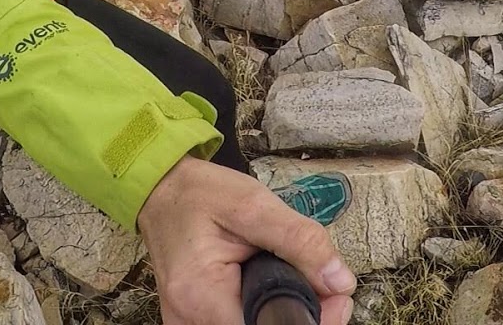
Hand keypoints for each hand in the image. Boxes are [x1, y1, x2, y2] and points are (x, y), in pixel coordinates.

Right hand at [137, 157, 353, 324]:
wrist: (162, 191)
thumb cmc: (200, 194)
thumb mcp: (253, 203)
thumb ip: (299, 240)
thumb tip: (341, 281)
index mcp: (202, 295)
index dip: (311, 321)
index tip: (336, 298)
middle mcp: (190, 322)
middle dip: (303, 316)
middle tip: (325, 287)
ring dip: (284, 315)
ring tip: (300, 282)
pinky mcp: (194, 323)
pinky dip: (263, 314)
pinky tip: (275, 291)